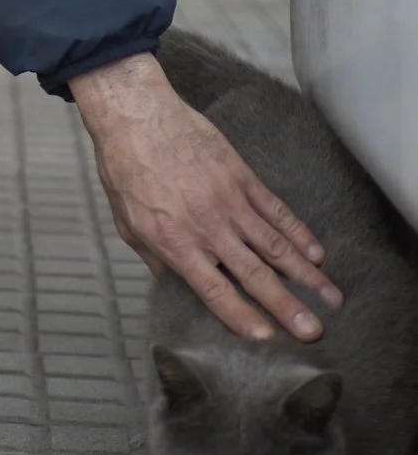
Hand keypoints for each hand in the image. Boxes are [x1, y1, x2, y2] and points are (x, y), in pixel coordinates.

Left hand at [69, 51, 343, 342]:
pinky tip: (316, 252)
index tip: (267, 339)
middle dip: (287, 306)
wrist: (136, 115)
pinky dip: (298, 232)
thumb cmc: (125, 168)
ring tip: (330, 299)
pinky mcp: (240, 176)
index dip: (241, 317)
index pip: (214, 290)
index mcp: (176, 243)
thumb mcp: (126, 223)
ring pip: (274, 245)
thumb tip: (175, 285)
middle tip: (314, 332)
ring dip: (305, 275)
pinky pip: (275, 210)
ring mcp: (228, 200)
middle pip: (255, 274)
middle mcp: (207, 227)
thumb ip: (155, 258)